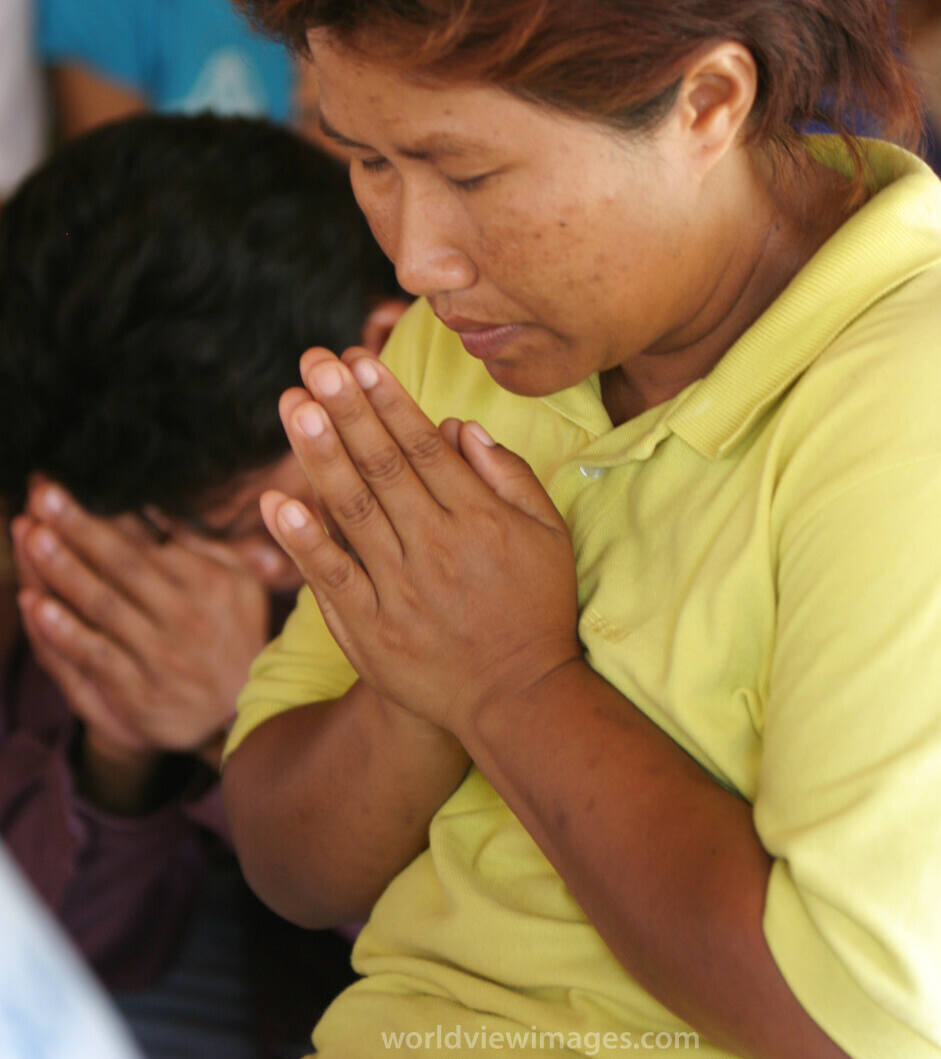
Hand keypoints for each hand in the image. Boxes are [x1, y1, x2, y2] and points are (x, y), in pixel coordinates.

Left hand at [12, 481, 269, 756]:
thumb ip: (200, 542)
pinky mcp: (137, 694)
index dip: (101, 510)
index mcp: (207, 581)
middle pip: (120, 564)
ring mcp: (160, 656)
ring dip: (63, 569)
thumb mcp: (238, 581)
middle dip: (77, 527)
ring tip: (31, 535)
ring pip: (101, 606)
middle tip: (42, 494)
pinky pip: (94, 657)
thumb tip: (154, 502)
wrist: (240, 715)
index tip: (64, 485)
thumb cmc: (233, 632)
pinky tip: (36, 604)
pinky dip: (62, 631)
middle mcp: (185, 615)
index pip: (143, 539)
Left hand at [259, 346, 580, 738]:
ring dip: (320, 456)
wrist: (517, 698)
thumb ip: (507, 475)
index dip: (387, 401)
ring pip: (353, 511)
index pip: (423, 448)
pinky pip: (331, 578)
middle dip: (347, 410)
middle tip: (315, 363)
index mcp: (478, 518)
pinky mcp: (371, 630)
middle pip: (383, 467)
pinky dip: (303, 541)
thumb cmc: (534, 607)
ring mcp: (400, 590)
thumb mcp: (545, 533)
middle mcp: (436, 547)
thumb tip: (458, 426)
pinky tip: (276, 502)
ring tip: (294, 406)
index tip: (358, 360)